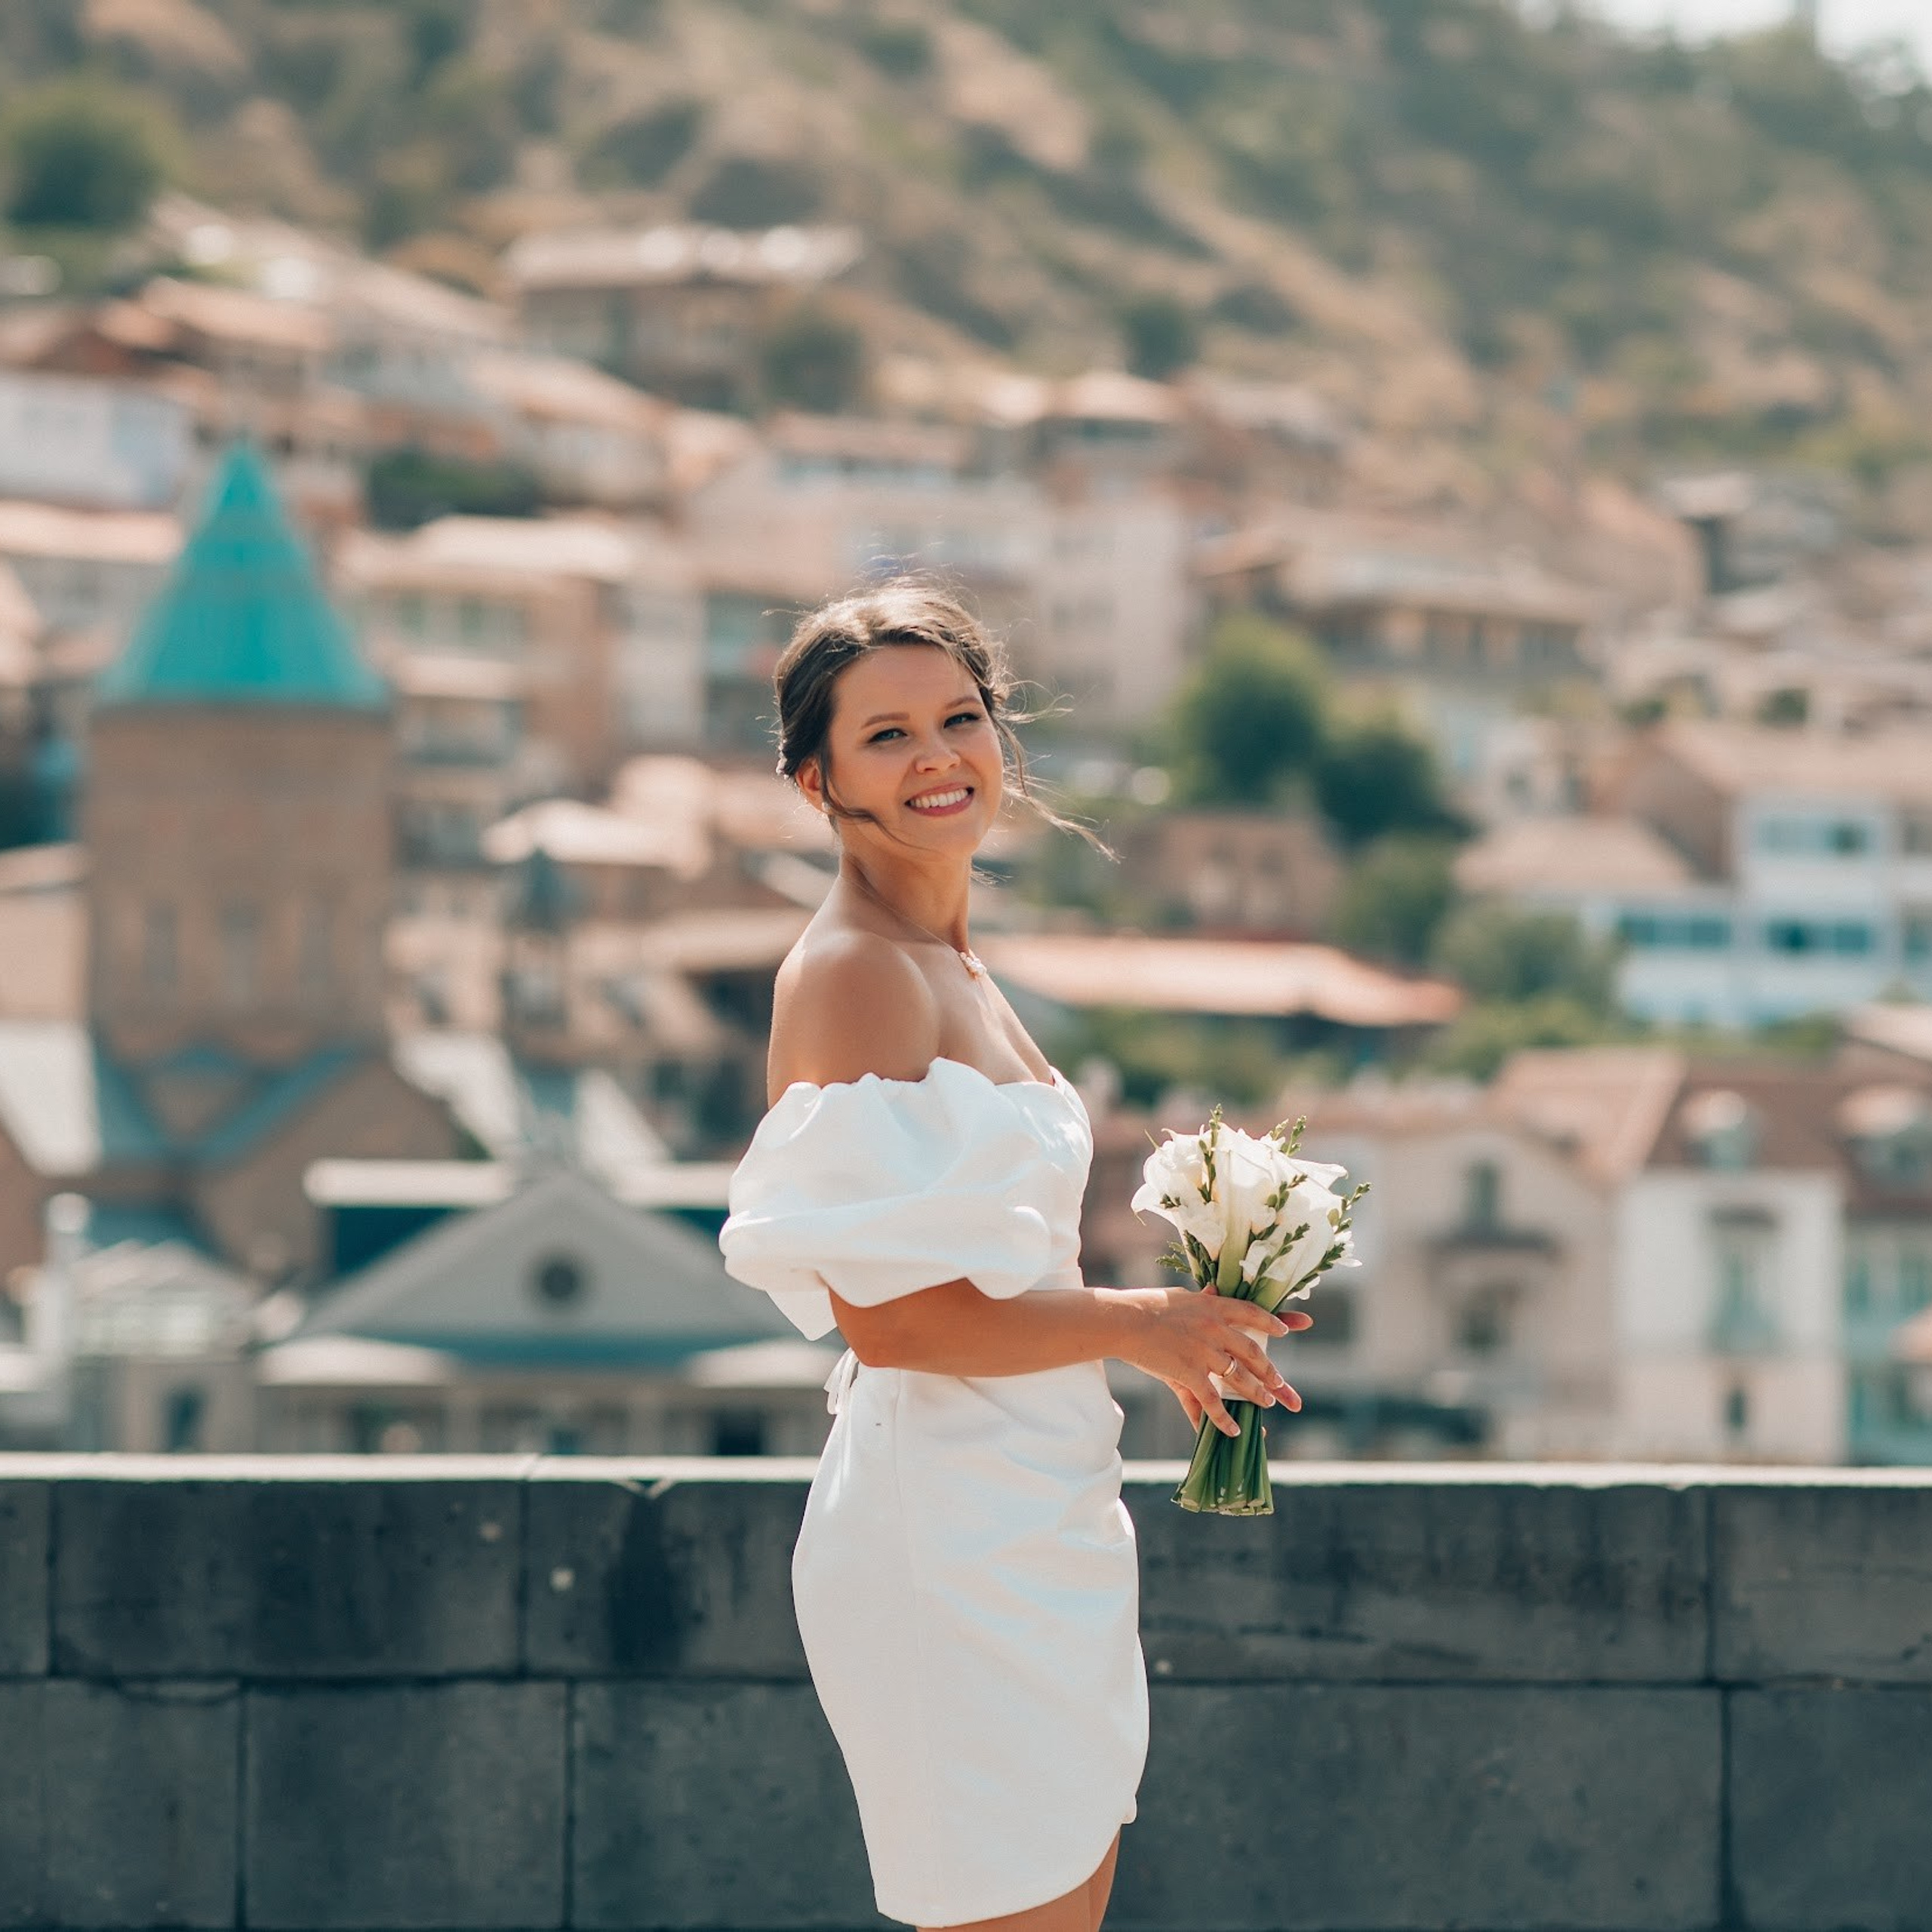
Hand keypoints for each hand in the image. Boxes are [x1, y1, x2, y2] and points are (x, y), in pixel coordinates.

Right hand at [1112, 1284, 1309, 1438]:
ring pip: (1240, 1378)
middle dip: (1269, 1370)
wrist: (1123, 1320)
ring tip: (1267, 1402)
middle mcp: (1215, 1328)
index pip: (1251, 1313)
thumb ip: (1201, 1298)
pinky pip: (1213, 1401)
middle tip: (1279, 1382)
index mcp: (1213, 1306)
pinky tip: (1234, 1430)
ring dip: (1256, 1393)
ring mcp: (1204, 1352)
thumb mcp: (1180, 1297)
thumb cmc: (1146, 1306)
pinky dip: (1224, 1418)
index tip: (1284, 1331)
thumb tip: (1212, 1290)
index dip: (1271, 1322)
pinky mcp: (1190, 1373)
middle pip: (1252, 1352)